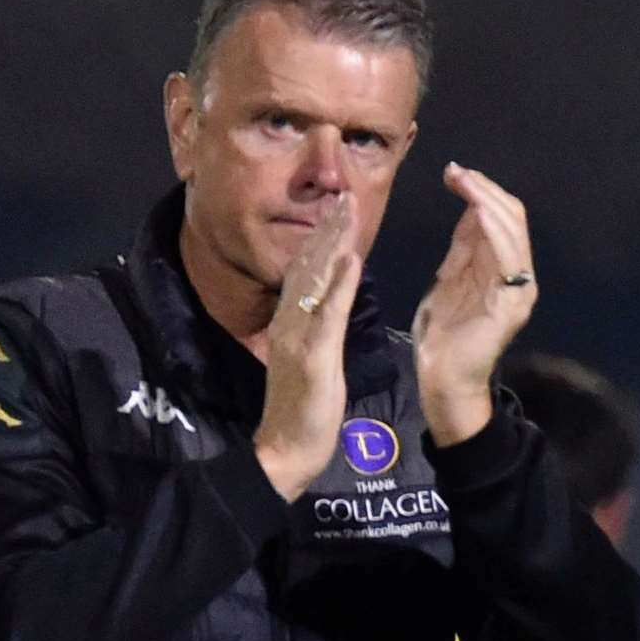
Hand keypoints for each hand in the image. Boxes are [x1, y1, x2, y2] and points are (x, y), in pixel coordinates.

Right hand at [254, 195, 362, 501]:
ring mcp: (298, 338)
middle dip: (328, 227)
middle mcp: (290, 323)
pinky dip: (339, 286)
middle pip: (308, 265)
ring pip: (315, 280)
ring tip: (347, 209)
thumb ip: (315, 327)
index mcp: (292, 323)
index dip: (321, 237)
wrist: (287, 450)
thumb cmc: (304, 410)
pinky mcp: (311, 358)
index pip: (306, 271)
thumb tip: (325, 299)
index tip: (338, 206)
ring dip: (332, 242)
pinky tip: (352, 259)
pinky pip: (327, 316)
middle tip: (344, 190)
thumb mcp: (310, 359)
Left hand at [411, 163, 537, 444]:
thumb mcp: (449, 281)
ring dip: (487, 201)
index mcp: (502, 269)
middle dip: (484, 189)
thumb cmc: (442, 336)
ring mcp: (518, 290)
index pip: (501, 218)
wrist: (442, 379)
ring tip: (464, 181)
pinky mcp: (512, 305)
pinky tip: (476, 212)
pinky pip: (508, 258)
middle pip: (512, 217)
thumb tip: (470, 209)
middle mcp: (518, 275)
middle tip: (455, 172)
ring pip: (513, 230)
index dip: (480, 191)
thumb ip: (462, 250)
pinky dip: (493, 230)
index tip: (452, 173)